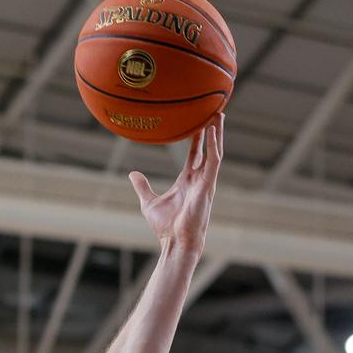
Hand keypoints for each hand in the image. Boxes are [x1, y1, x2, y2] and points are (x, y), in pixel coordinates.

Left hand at [128, 112, 223, 254]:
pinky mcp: (208, 186)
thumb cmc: (166, 227)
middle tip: (214, 110)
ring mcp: (205, 182)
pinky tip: (213, 133)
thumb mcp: (149, 202)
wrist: (176, 242)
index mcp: (187, 181)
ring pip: (215, 152)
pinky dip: (214, 147)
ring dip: (217, 133)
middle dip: (211, 130)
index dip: (197, 138)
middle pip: (208, 149)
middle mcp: (199, 179)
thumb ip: (142, 187)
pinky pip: (214, 163)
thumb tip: (133, 174)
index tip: (198, 121)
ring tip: (218, 114)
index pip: (194, 154)